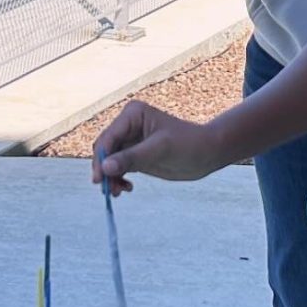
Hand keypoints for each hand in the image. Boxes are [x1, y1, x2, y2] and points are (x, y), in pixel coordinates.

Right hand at [91, 101, 220, 194]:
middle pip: (105, 149)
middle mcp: (128, 125)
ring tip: (119, 192)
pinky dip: (117, 179)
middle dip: (103, 169)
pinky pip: (117, 168)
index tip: (98, 178)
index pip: (109, 137)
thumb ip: (132, 158)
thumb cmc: (188, 144)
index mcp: (133, 114)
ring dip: (109, 177)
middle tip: (107, 189)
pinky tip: (126, 188)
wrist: (207, 153)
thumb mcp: (160, 150)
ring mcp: (131, 141)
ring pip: (108, 161)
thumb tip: (104, 167)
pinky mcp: (135, 155)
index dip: (101, 158)